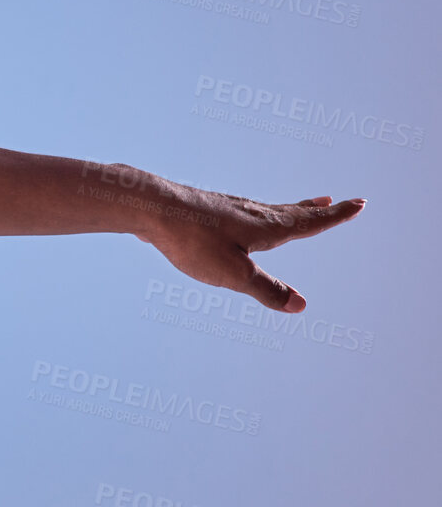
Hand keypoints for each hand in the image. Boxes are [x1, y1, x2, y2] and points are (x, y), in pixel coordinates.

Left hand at [138, 190, 366, 312]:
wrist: (148, 207)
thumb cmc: (192, 240)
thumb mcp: (233, 274)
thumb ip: (266, 290)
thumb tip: (301, 306)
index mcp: (266, 227)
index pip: (309, 223)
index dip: (335, 216)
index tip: (359, 203)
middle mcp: (251, 212)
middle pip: (291, 211)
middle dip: (316, 210)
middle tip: (334, 200)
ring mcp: (227, 208)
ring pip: (267, 209)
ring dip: (289, 208)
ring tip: (302, 206)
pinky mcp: (205, 210)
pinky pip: (242, 212)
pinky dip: (259, 212)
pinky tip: (244, 217)